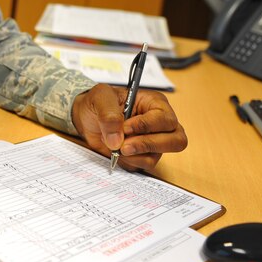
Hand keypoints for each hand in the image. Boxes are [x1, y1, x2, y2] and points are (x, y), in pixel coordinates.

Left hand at [71, 84, 187, 171]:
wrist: (86, 119)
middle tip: (124, 145)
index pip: (165, 118)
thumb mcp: (99, 97)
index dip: (146, 125)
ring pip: (158, 155)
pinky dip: (129, 161)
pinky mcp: (144, 155)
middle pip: (176, 140)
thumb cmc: (97, 104)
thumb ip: (108, 114)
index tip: (125, 128)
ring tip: (116, 146)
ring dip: (134, 154)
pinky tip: (116, 151)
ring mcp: (154, 141)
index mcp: (154, 103)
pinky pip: (144, 165)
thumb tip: (117, 139)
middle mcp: (159, 123)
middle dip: (147, 144)